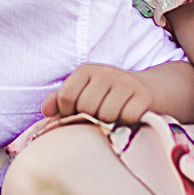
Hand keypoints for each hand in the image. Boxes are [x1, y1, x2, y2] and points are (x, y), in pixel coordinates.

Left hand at [42, 63, 159, 124]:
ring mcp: (126, 82)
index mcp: (86, 70)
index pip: (66, 97)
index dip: (68, 112)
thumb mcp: (83, 93)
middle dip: (91, 118)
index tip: (79, 113)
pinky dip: (127, 124)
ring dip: (109, 123)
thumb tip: (45, 112)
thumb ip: (60, 100)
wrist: (148, 90)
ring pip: (106, 116)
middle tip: (99, 116)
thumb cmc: (107, 96)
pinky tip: (128, 117)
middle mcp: (105, 72)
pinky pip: (127, 119)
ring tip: (114, 116)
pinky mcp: (143, 95)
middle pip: (86, 107)